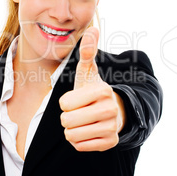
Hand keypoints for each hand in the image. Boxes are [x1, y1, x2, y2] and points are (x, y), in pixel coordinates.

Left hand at [59, 27, 125, 151]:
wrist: (112, 111)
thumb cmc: (92, 91)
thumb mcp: (87, 71)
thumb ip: (87, 51)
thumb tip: (93, 28)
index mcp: (102, 91)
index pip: (64, 104)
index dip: (66, 102)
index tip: (77, 99)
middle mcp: (110, 110)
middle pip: (66, 121)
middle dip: (67, 117)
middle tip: (78, 111)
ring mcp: (111, 128)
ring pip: (71, 135)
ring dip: (72, 129)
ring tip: (83, 121)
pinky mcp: (110, 143)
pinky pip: (80, 146)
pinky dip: (79, 140)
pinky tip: (88, 131)